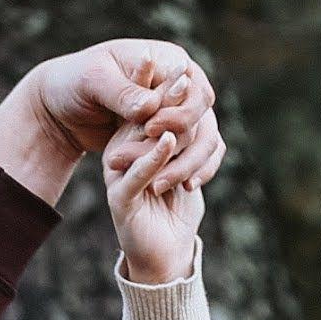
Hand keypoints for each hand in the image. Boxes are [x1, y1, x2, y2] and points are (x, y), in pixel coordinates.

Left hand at [0, 38, 218, 202]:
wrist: (60, 105)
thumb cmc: (73, 82)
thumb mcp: (93, 81)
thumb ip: (123, 92)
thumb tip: (151, 106)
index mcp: (168, 59)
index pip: (194, 89)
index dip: (179, 114)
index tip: (150, 131)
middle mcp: (180, 84)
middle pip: (204, 117)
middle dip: (187, 146)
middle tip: (162, 169)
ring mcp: (178, 110)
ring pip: (204, 139)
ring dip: (192, 163)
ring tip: (176, 187)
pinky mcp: (170, 133)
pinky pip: (196, 152)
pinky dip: (195, 169)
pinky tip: (187, 188)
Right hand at [105, 90, 209, 291]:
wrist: (168, 253)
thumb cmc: (178, 208)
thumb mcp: (187, 165)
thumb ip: (188, 138)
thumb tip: (202, 103)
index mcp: (135, 144)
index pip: (151, 112)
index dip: (168, 89)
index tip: (186, 66)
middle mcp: (122, 156)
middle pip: (142, 122)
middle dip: (165, 98)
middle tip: (183, 74)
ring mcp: (118, 176)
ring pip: (137, 144)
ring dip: (160, 122)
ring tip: (178, 99)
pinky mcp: (120, 199)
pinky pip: (136, 175)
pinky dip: (152, 158)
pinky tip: (168, 142)